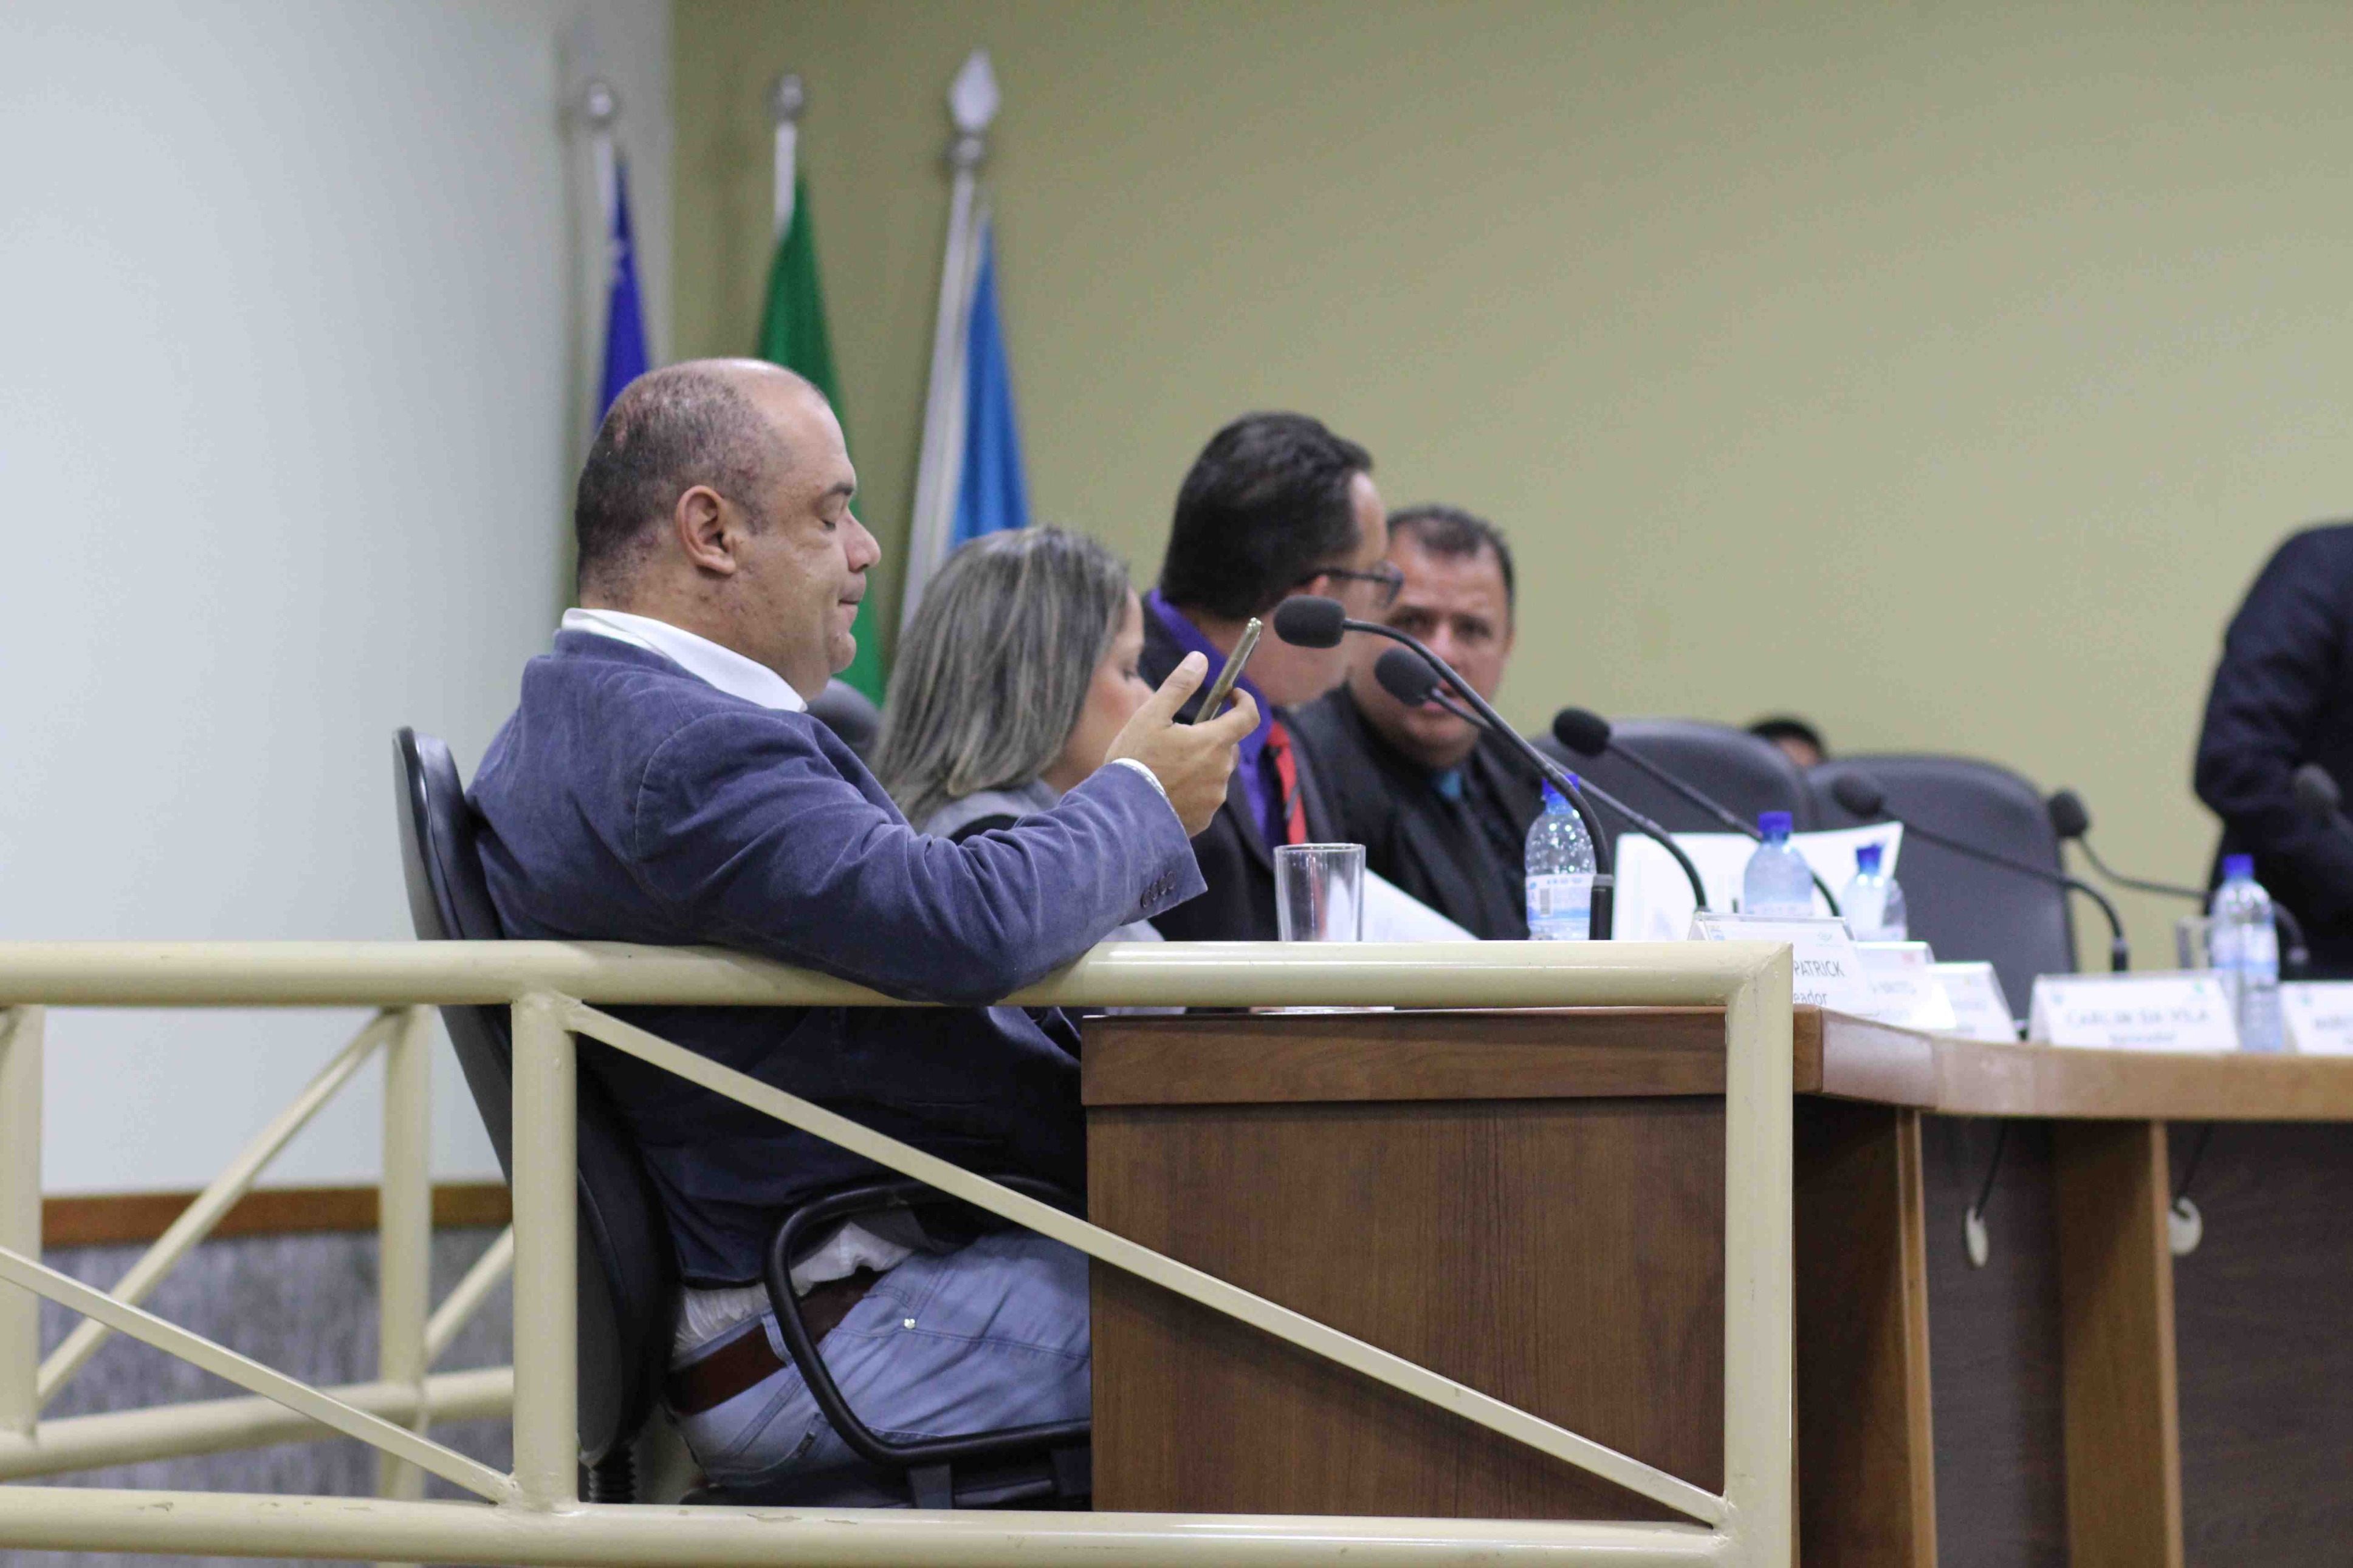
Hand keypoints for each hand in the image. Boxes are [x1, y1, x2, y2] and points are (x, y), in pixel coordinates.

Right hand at [1106, 652, 1259, 836]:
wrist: (1120, 814)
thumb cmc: (1134, 761)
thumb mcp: (1152, 716)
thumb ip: (1179, 686)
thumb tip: (1200, 659)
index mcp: (1213, 743)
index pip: (1248, 717)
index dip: (1244, 702)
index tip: (1232, 695)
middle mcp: (1221, 772)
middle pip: (1228, 747)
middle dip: (1212, 739)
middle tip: (1180, 739)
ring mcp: (1213, 799)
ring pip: (1215, 774)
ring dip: (1201, 767)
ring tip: (1167, 769)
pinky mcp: (1203, 820)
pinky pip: (1205, 799)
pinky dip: (1192, 792)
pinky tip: (1167, 791)